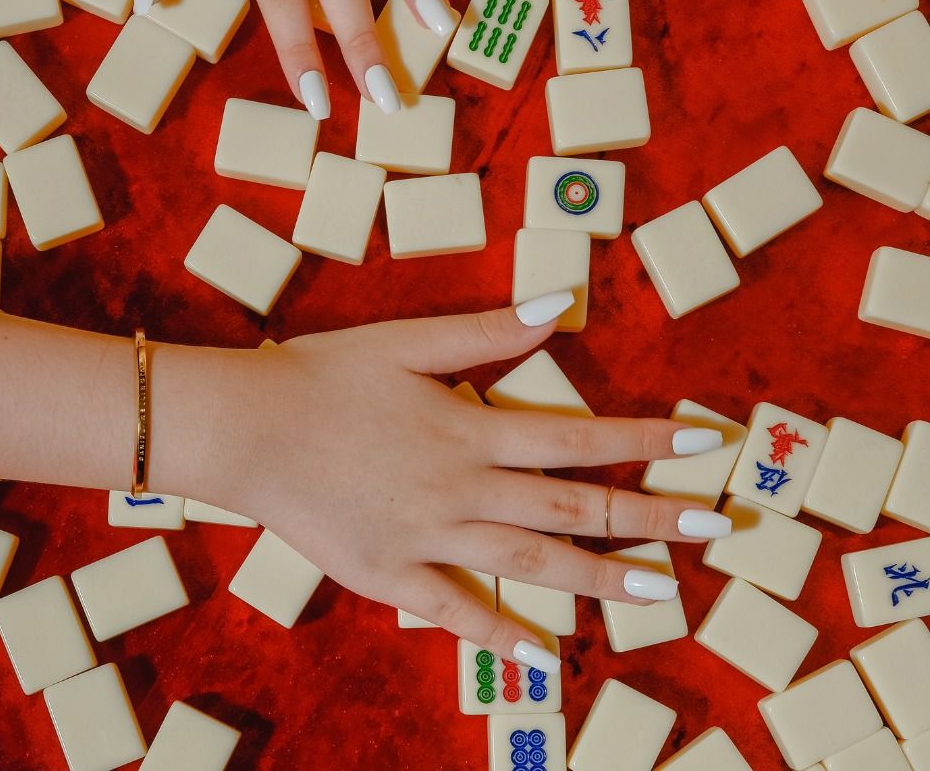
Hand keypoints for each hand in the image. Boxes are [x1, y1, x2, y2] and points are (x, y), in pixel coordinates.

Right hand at [215, 299, 729, 667]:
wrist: (249, 429)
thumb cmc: (325, 375)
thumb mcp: (406, 339)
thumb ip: (486, 329)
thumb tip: (559, 305)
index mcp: (470, 429)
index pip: (578, 438)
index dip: (645, 440)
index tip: (703, 444)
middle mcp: (463, 490)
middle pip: (572, 507)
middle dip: (649, 517)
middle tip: (713, 530)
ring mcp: (429, 540)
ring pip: (530, 563)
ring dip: (599, 577)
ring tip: (657, 591)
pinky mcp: (391, 576)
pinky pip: (455, 613)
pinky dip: (501, 636)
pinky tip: (544, 656)